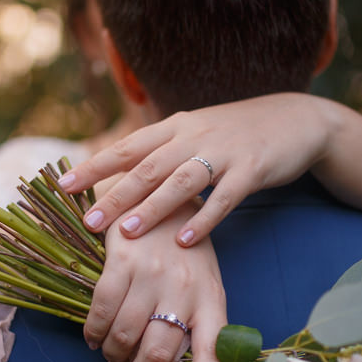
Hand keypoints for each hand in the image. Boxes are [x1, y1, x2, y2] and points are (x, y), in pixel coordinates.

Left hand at [59, 93, 330, 245]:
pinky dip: (205, 219)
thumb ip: (162, 152)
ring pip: (181, 182)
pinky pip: (224, 198)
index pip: (128, 147)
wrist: (296, 120)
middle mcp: (195, 135)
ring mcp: (224, 152)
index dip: (96, 165)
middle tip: (89, 221)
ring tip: (128, 233)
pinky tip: (186, 240)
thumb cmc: (237, 134)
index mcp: (176, 126)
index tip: (65, 185)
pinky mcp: (253, 169)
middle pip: (148, 167)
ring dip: (153, 208)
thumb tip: (119, 175)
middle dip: (116, 194)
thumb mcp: (196, 134)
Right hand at [85, 203, 225, 361]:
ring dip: (113, 356)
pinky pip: (102, 312)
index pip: (213, 356)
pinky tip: (94, 335)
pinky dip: (94, 332)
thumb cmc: (187, 254)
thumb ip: (194, 327)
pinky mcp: (122, 260)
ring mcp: (154, 275)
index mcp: (213, 302)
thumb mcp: (204, 288)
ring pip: (125, 338)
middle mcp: (187, 291)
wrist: (167, 196)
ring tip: (111, 354)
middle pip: (160, 355)